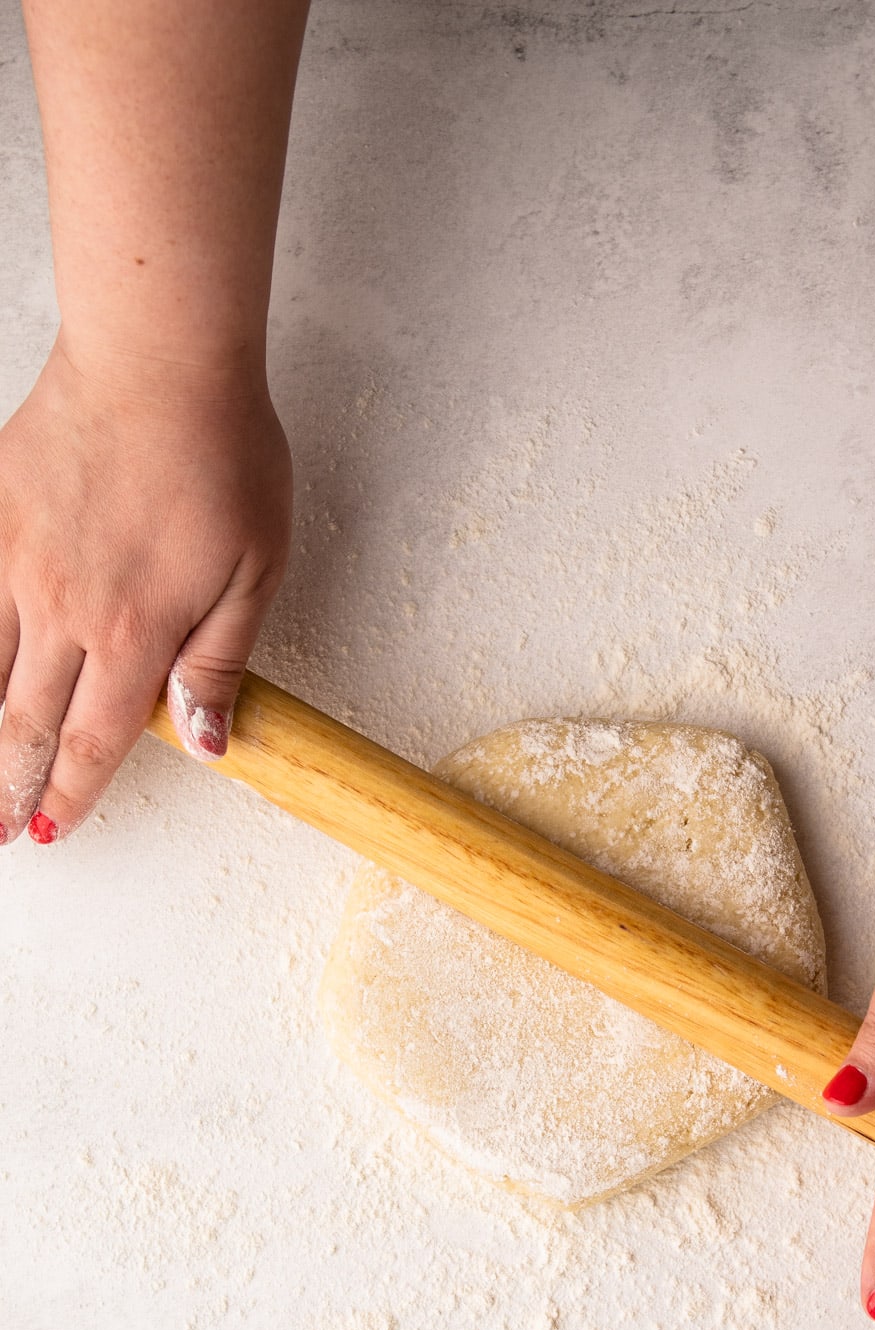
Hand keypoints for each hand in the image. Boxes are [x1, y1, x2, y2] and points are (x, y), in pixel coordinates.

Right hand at [0, 335, 291, 843]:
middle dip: (12, 786)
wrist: (156, 359)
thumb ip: (218, 662)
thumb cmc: (220, 456)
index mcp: (135, 631)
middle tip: (3, 830)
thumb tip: (205, 743)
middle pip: (26, 721)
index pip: (94, 740)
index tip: (54, 831)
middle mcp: (63, 608)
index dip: (72, 795)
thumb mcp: (255, 571)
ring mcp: (15, 561)